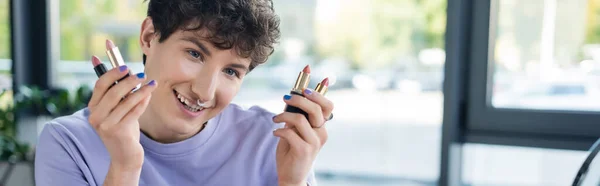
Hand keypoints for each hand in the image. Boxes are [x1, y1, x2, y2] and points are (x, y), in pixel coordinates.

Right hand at [87, 55, 156, 169]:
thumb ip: (119, 92)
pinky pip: (134, 112)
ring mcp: (106, 125)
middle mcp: (96, 116)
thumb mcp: (117, 110)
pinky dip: (143, 102)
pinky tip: (149, 96)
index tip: (125, 66)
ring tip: (152, 83)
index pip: (100, 85)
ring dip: (141, 90)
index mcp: (93, 108)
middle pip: (113, 92)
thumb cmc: (123, 128)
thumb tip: (126, 69)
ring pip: (126, 102)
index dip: (112, 73)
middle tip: (142, 74)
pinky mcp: (118, 132)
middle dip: (129, 81)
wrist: (124, 155)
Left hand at [272, 88, 333, 184]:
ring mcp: (314, 143)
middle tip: (287, 96)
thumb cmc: (292, 151)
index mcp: (321, 127)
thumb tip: (293, 95)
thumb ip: (296, 115)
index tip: (309, 74)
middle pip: (316, 109)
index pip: (327, 106)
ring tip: (275, 119)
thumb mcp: (294, 130)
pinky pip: (290, 132)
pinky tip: (275, 132)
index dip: (320, 90)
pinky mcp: (304, 150)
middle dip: (300, 99)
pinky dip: (279, 130)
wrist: (291, 176)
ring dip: (284, 115)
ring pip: (300, 119)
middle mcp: (321, 133)